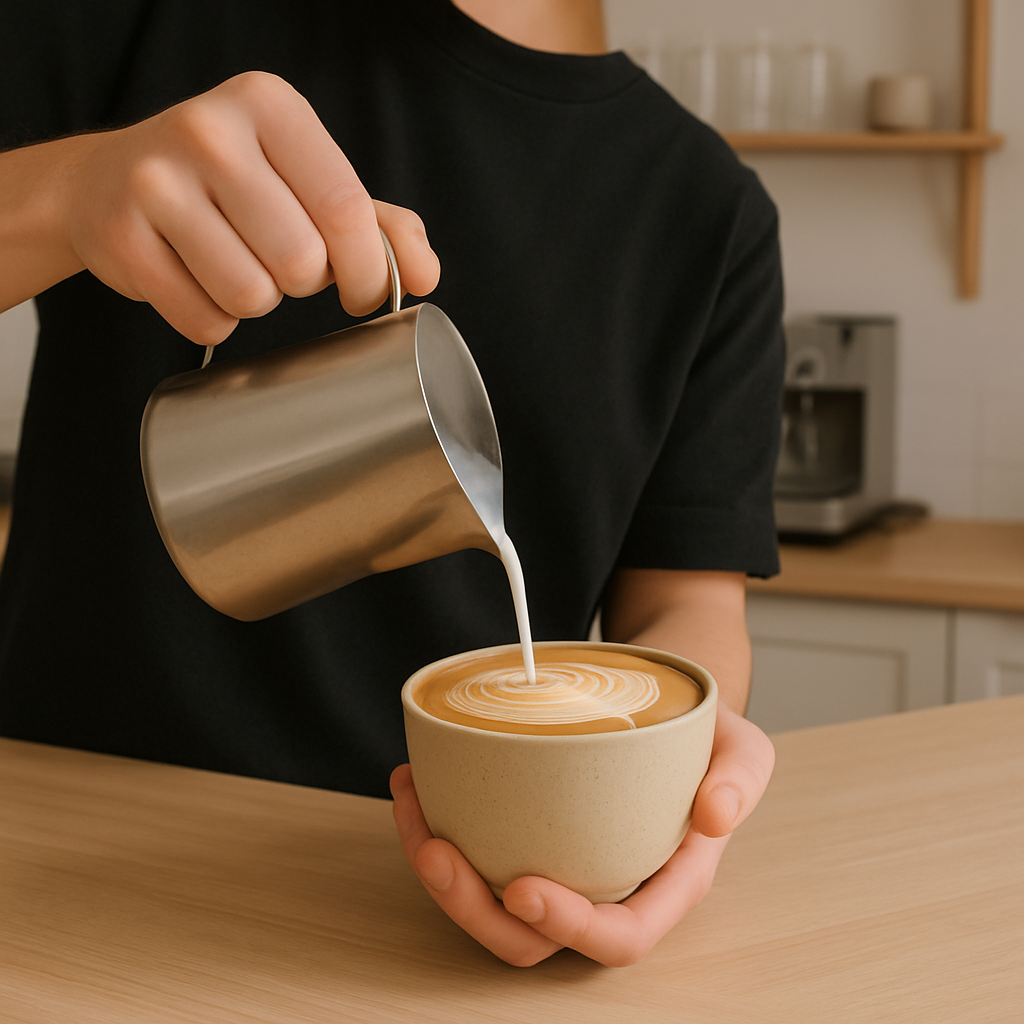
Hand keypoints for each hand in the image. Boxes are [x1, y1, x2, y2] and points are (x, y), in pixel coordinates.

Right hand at [55, 72, 438, 343]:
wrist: (108, 182)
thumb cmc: (232, 186)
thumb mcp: (308, 182)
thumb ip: (378, 224)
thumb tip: (425, 274)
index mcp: (271, 106)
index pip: (347, 210)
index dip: (369, 272)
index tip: (364, 291)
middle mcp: (210, 131)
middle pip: (301, 261)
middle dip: (304, 285)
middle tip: (281, 266)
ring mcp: (156, 181)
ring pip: (251, 296)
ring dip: (257, 303)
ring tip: (235, 266)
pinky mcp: (121, 237)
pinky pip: (203, 321)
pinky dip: (213, 320)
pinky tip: (195, 280)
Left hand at [391, 704, 773, 966]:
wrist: (668, 712)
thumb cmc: (708, 741)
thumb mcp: (743, 750)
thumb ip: (740, 780)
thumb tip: (718, 815)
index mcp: (662, 885)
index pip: (618, 935)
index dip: (567, 927)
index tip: (521, 887)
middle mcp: (603, 889)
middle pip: (532, 937)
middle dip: (474, 909)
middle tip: (435, 850)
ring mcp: (560, 867)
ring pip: (489, 904)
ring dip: (437, 870)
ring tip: (410, 804)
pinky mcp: (526, 837)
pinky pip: (476, 854)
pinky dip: (434, 825)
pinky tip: (414, 782)